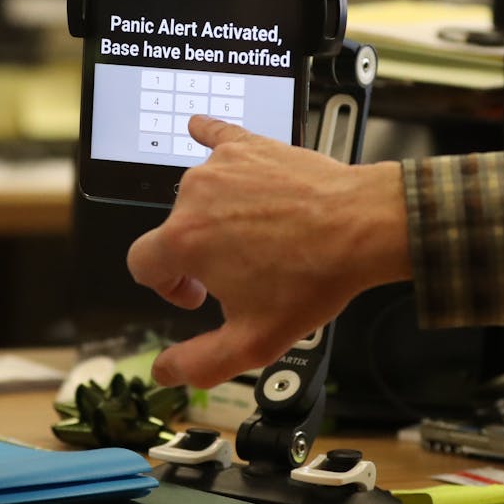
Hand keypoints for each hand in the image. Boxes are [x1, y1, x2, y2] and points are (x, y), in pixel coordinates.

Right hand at [127, 116, 410, 387]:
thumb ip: (200, 363)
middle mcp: (195, 197)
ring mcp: (222, 166)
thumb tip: (164, 372)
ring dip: (216, 215)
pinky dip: (207, 139)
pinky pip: (216, 137)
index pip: (141, 264)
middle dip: (198, 254)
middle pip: (175, 230)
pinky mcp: (249, 146)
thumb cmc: (313, 277)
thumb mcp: (255, 341)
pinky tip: (199, 131)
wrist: (361, 227)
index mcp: (184, 242)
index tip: (198, 294)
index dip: (166, 286)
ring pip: (199, 196)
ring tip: (258, 234)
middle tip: (243, 271)